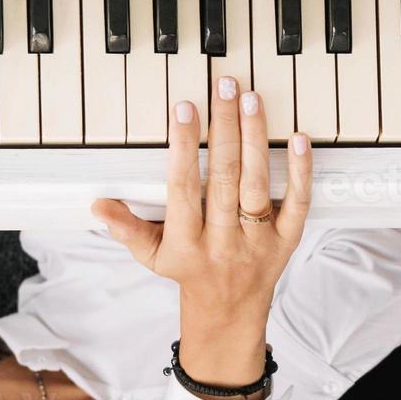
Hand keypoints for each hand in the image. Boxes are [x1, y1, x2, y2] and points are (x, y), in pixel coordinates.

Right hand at [90, 77, 313, 315]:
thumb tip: (100, 205)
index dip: (184, 147)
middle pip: (225, 178)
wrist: (229, 312)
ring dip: (256, 139)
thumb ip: (127, 229)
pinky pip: (298, 203)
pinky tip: (299, 139)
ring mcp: (258, 241)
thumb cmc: (190, 272)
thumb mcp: (152, 256)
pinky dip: (300, 171)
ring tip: (251, 100)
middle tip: (224, 87)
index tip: (184, 109)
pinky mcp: (287, 240)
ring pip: (257, 185)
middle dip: (225, 128)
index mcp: (187, 243)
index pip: (184, 188)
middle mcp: (224, 241)